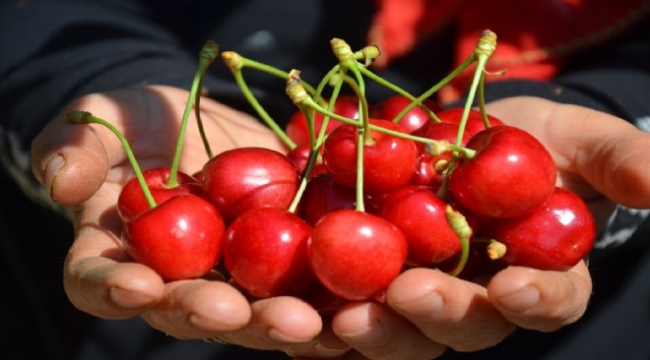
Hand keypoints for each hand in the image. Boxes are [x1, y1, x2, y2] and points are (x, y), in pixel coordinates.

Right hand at [31, 85, 349, 354]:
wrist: (200, 124)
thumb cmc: (140, 122)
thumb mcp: (104, 119)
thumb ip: (77, 145)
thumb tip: (59, 177)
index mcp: (118, 254)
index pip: (99, 282)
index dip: (113, 289)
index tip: (136, 286)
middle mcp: (175, 278)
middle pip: (188, 309)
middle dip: (214, 314)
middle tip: (240, 315)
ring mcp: (232, 274)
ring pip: (251, 309)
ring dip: (278, 321)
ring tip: (309, 324)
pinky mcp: (281, 260)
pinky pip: (302, 285)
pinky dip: (324, 297)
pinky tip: (352, 301)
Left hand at [294, 96, 649, 358]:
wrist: (459, 138)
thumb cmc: (529, 140)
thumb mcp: (577, 138)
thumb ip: (618, 161)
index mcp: (533, 277)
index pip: (546, 303)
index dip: (536, 301)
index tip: (515, 286)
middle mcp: (475, 300)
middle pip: (462, 326)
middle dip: (439, 316)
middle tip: (408, 296)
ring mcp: (417, 295)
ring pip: (399, 329)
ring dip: (373, 329)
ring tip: (342, 316)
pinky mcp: (365, 281)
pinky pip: (343, 304)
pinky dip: (320, 309)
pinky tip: (297, 303)